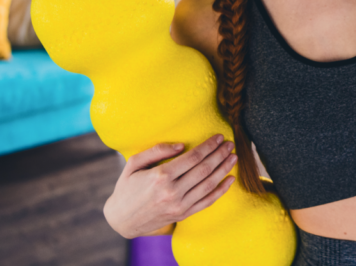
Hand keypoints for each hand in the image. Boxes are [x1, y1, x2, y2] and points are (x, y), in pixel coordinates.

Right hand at [103, 135, 237, 238]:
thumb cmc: (127, 187)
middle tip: (230, 144)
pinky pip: (207, 202)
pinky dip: (221, 191)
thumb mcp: (134, 164)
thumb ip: (156, 151)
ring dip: (224, 169)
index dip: (209, 146)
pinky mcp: (183, 215)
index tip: (219, 137)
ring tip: (233, 157)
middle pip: (204, 169)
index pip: (193, 157)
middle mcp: (172, 192)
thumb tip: (181, 145)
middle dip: (220, 154)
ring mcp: (179, 206)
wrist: (122, 220)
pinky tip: (230, 179)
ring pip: (209, 185)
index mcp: (160, 176)